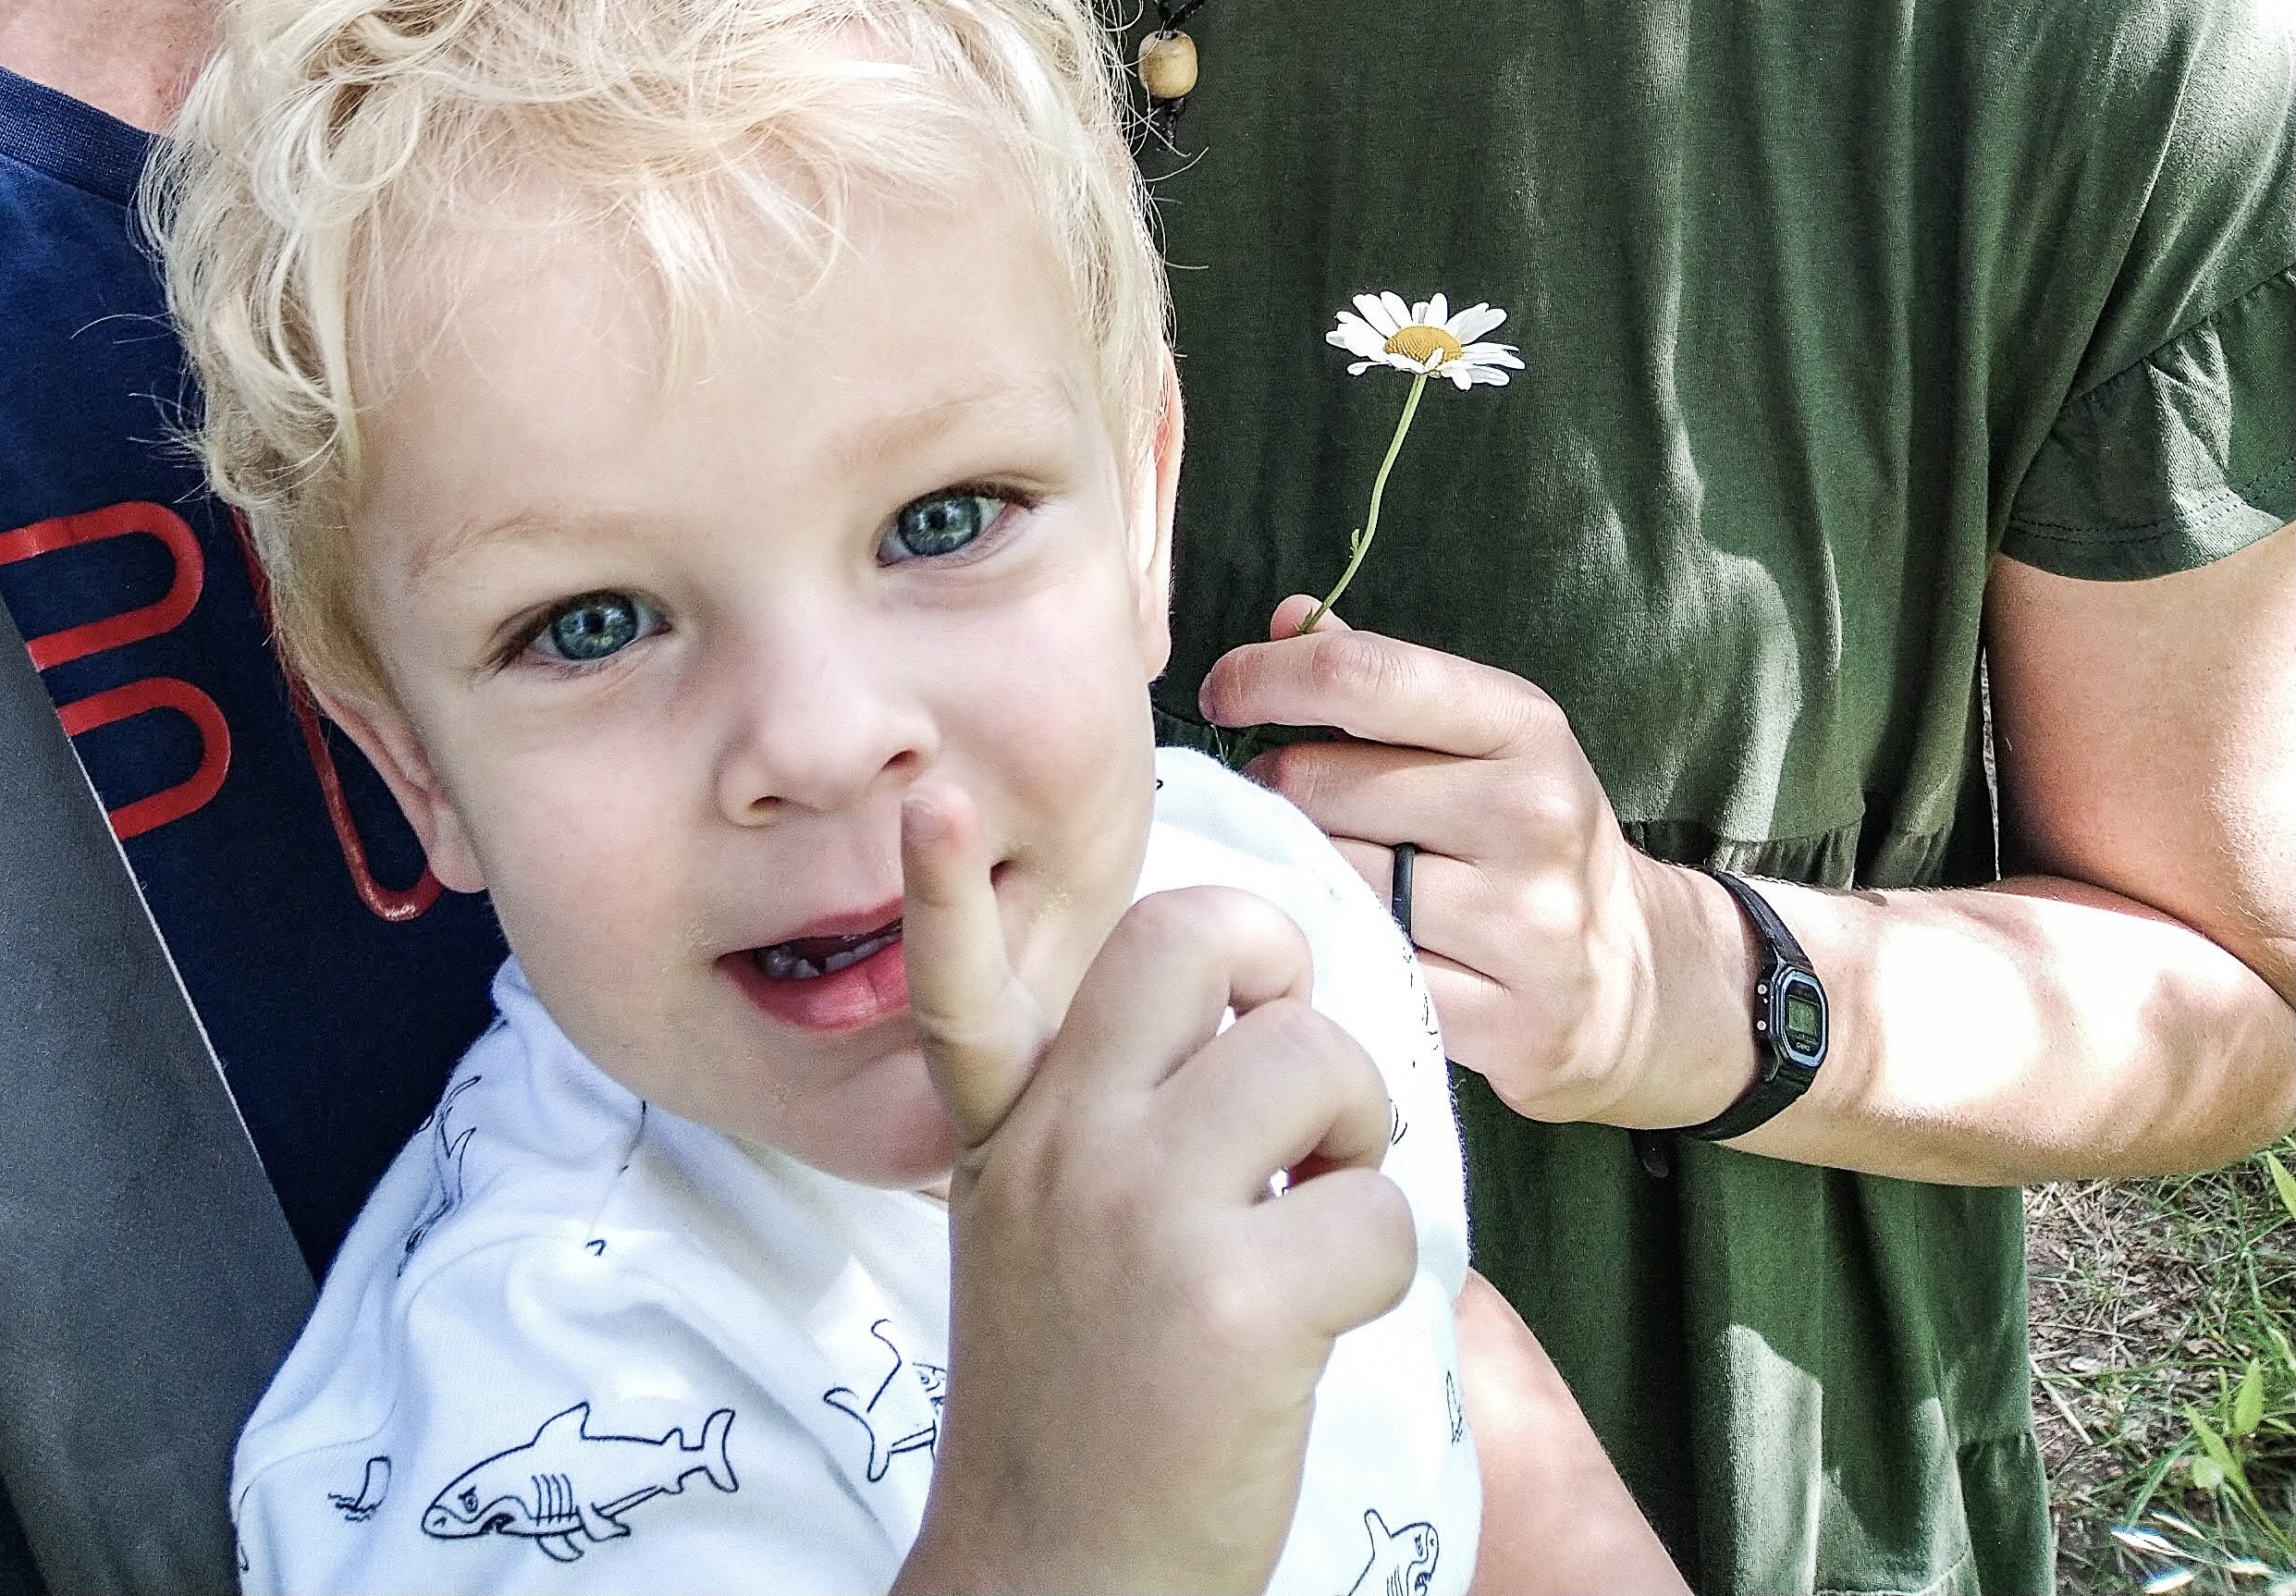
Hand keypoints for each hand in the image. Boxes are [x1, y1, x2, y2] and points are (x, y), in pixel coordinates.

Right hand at [890, 775, 1418, 1595]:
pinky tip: (1323, 1318)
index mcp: (1009, 1134)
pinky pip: (1376, 1209)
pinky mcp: (1238, 1300)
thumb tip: (1249, 1028)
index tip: (930, 795)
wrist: (1059, 1588)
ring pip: (1315, 1060)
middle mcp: (1064, 1149)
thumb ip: (1095, 1122)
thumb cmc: (1082, 1405)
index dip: (940, 886)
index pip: (963, 986)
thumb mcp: (1030, 1234)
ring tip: (1314, 1210)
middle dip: (1284, 974)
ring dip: (1355, 1134)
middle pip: (1197, 945)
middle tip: (1291, 1072)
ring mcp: (1144, 1215)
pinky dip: (1383, 1262)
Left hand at [1199, 603, 1758, 1131]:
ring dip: (1293, 875)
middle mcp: (1533, 816)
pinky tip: (1333, 942)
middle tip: (1274, 808)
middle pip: (1324, 785)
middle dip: (1273, 791)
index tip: (1220, 694)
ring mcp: (1526, 926)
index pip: (1362, 677)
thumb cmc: (1524, 836)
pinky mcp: (1509, 1024)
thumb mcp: (1480, 738)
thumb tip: (1288, 618)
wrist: (1632, 978)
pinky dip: (1330, 955)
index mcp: (1525, 726)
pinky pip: (1367, 974)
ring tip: (1305, 871)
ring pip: (1335, 882)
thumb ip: (1380, 676)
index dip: (1266, 677)